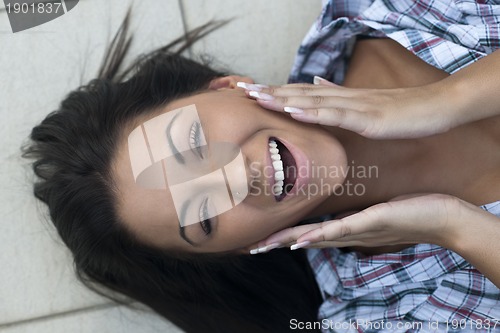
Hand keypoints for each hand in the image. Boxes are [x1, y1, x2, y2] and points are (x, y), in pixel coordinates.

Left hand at [238, 77, 460, 138]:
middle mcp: (344, 98)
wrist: (436, 107)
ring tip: (258, 97)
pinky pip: (337, 115)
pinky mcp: (368, 118)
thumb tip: (316, 83)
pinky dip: (313, 112)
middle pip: (301, 94)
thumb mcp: (365, 105)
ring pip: (314, 101)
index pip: (303, 93)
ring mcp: (356, 106)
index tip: (252, 92)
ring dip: (284, 99)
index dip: (277, 92)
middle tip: (242, 91)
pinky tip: (294, 111)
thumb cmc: (401, 111)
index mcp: (342, 98)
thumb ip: (339, 96)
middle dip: (271, 93)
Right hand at [249, 194, 462, 253]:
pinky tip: (302, 240)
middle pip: (305, 240)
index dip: (283, 237)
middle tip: (251, 247)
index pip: (308, 234)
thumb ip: (351, 214)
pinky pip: (340, 230)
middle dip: (277, 244)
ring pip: (316, 238)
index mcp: (346, 230)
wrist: (441, 217)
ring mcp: (357, 231)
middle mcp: (347, 235)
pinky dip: (319, 236)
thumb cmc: (407, 212)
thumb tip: (334, 212)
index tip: (260, 239)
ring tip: (266, 245)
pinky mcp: (371, 222)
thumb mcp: (372, 212)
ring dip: (289, 243)